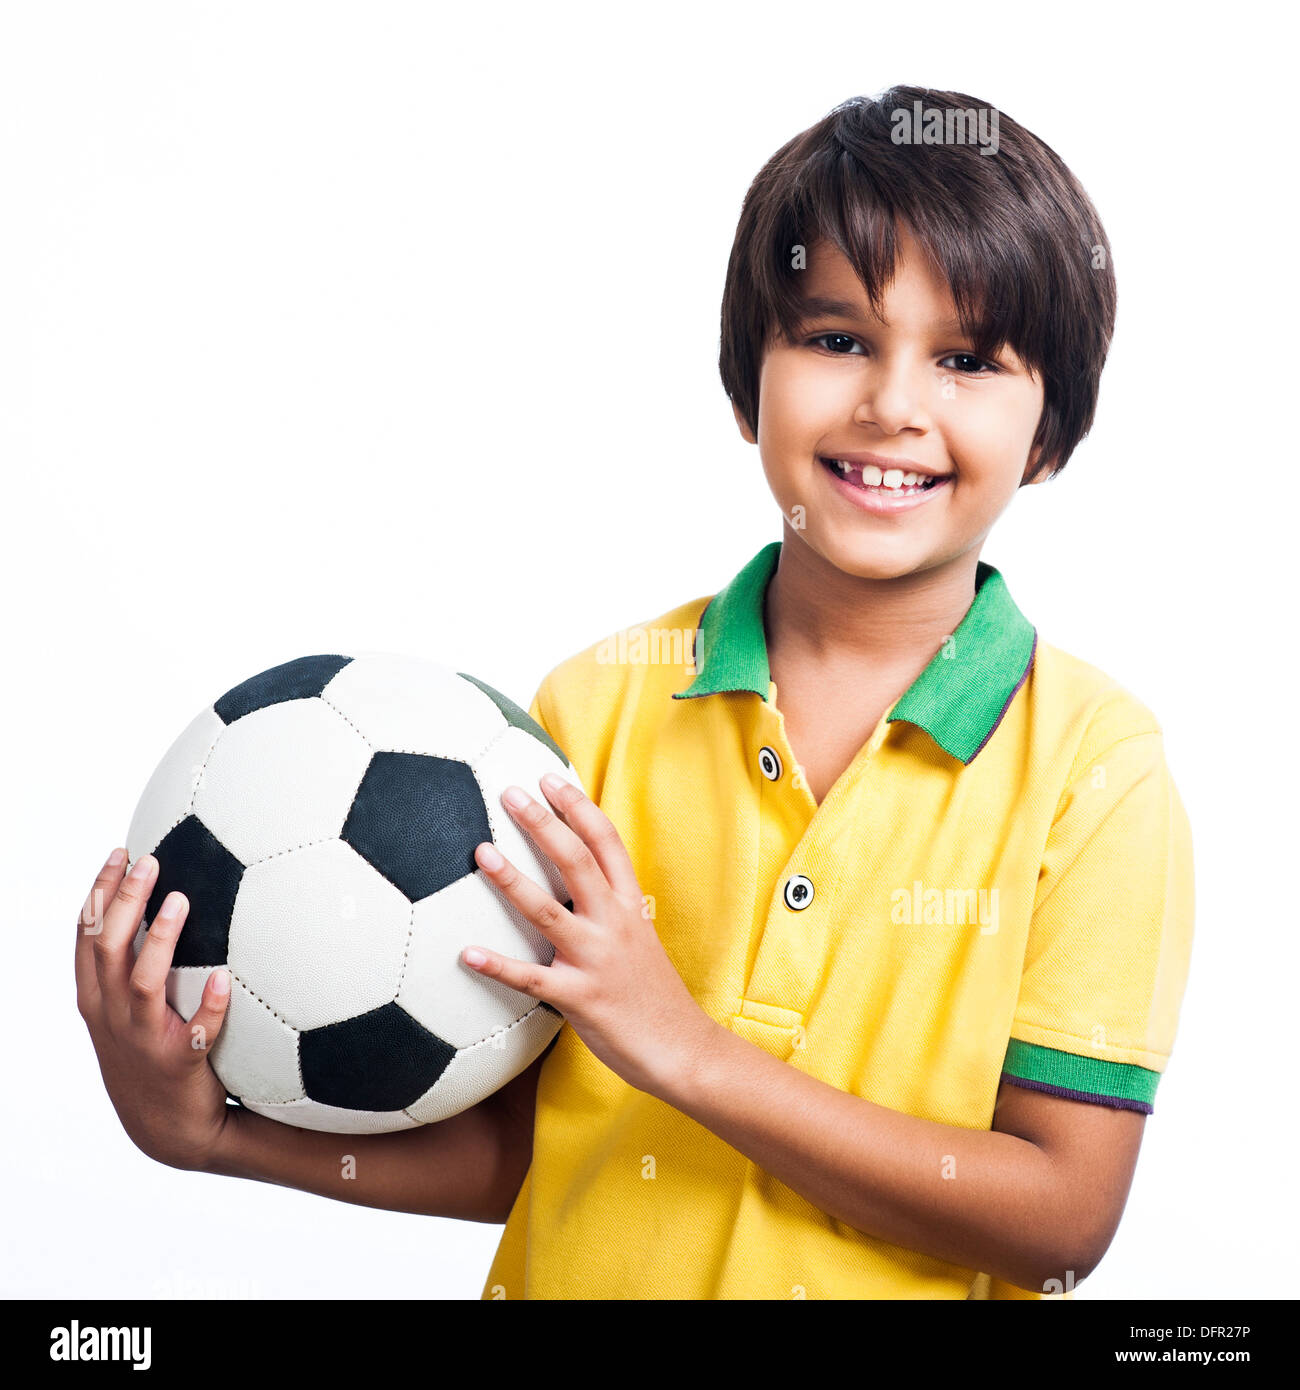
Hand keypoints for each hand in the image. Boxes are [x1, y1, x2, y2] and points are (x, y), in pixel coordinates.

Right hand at [75, 848, 235, 1170]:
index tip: (120, 853)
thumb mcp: (131, 1012)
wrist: (167, 1130)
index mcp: (97, 999)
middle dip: (123, 900)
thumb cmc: (153, 1055)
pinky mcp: (178, 1064)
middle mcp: (113, 1017)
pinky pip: (196, 1032)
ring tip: (181, 901)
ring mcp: (143, 1041)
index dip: (99, 893)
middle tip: (150, 861)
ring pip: (143, 983)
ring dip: (161, 940)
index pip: (87, 937)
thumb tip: (173, 900)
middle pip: (107, 948)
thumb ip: (141, 964)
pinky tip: (225, 979)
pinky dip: (209, 1006)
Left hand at [464, 773, 716, 1096]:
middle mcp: (616, 923)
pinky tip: (467, 954)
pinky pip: (532, 979)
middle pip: (577, 861)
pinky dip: (498, 966)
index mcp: (630, 905)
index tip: (550, 780)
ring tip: (481, 853)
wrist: (683, 1050)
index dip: (578, 808)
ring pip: (549, 911)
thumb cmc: (653, 995)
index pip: (606, 842)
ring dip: (512, 881)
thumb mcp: (639, 938)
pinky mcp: (581, 998)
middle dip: (543, 824)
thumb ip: (607, 910)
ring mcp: (598, 960)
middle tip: (511, 794)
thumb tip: (570, 885)